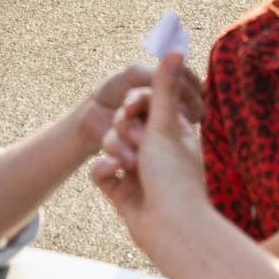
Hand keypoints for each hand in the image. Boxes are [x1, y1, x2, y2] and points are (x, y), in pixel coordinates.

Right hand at [85, 54, 210, 243]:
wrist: (170, 229)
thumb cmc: (173, 176)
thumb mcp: (166, 125)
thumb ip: (164, 88)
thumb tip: (176, 49)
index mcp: (174, 132)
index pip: (149, 103)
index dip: (138, 103)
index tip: (136, 105)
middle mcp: (156, 151)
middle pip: (125, 124)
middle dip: (123, 129)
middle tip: (133, 139)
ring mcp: (138, 172)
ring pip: (111, 147)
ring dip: (114, 151)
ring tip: (126, 164)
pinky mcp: (122, 192)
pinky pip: (101, 174)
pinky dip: (104, 174)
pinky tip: (113, 177)